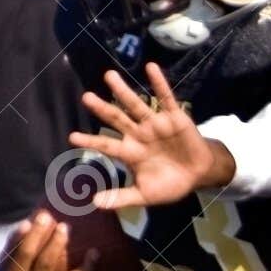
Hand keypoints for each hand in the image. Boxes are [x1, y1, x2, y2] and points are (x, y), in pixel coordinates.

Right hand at [0, 211, 105, 270]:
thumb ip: (15, 246)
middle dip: (56, 243)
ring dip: (85, 266)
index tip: (44, 216)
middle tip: (64, 225)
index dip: (33, 236)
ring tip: (94, 251)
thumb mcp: (4, 266)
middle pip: (46, 265)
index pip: (23, 256)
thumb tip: (30, 222)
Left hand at [69, 65, 231, 209]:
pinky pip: (166, 98)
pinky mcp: (174, 117)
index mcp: (130, 152)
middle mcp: (139, 134)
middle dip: (102, 109)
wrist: (199, 176)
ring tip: (109, 76)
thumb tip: (95, 203)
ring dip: (123, 91)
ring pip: (136, 105)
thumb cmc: (171, 184)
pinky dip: (159, 83)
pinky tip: (151, 68)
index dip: (90, 141)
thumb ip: (121, 197)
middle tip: (86, 97)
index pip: (106, 144)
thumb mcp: (145, 195)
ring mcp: (155, 124)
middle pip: (117, 119)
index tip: (71, 138)